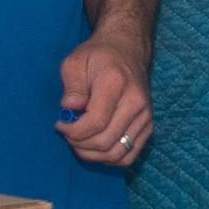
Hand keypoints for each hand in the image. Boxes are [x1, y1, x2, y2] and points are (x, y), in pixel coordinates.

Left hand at [58, 29, 153, 168]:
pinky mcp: (148, 126)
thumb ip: (72, 86)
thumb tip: (70, 110)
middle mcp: (135, 102)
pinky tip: (95, 148)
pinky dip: (108, 159)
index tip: (60, 125)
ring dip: (92, 155)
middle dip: (79, 144)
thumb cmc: (97, 55)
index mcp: (116, 83)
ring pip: (117, 154)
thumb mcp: (75, 61)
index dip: (73, 131)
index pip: (95, 122)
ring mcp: (145, 116)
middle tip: (67, 134)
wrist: (127, 49)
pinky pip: (128, 156)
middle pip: (105, 141)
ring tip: (79, 142)